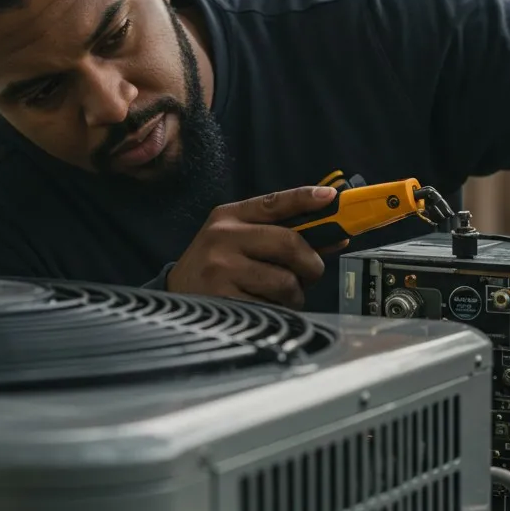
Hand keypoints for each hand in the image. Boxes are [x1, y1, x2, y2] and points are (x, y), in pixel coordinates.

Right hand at [167, 185, 342, 308]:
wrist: (174, 297)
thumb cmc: (217, 267)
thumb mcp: (239, 242)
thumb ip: (283, 236)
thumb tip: (335, 236)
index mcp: (228, 217)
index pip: (274, 202)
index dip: (305, 198)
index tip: (331, 197)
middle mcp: (222, 237)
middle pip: (290, 243)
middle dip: (311, 264)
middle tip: (310, 274)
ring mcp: (221, 269)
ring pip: (286, 281)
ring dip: (295, 295)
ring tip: (280, 297)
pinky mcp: (224, 301)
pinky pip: (273, 308)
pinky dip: (279, 313)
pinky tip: (265, 310)